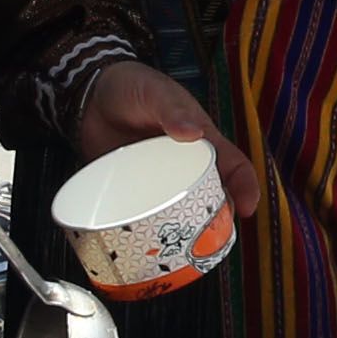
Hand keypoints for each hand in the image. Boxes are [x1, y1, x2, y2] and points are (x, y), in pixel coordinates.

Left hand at [72, 59, 261, 229]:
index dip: (245, 186)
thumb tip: (193, 132)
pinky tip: (144, 244)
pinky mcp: (132, 190)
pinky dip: (147, 229)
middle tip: (210, 241)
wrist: (90, 95)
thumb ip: (171, 109)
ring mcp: (158, 181)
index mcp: (201, 141)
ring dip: (182, 231)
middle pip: (210, 197)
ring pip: (179, 211)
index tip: (246, 209)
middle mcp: (184, 165)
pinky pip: (144, 213)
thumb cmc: (133, 86)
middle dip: (217, 221)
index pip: (232, 165)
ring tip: (179, 251)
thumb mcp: (154, 92)